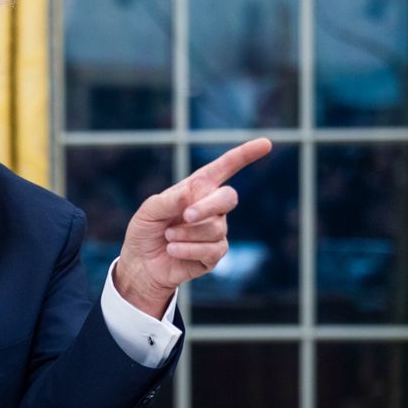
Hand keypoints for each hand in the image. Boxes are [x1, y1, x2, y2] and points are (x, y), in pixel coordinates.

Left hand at [115, 138, 271, 317]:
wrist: (142, 264)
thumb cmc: (145, 231)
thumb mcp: (148, 211)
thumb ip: (167, 200)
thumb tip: (191, 193)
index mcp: (197, 188)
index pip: (225, 167)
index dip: (245, 155)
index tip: (266, 143)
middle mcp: (211, 207)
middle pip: (228, 198)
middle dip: (207, 207)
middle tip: (186, 216)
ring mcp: (216, 231)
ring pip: (215, 228)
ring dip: (186, 233)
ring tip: (168, 237)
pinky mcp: (214, 254)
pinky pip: (211, 249)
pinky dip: (187, 249)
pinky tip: (173, 250)